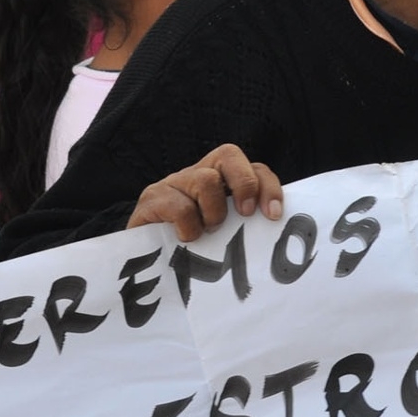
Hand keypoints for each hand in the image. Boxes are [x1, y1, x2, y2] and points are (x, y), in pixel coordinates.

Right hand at [126, 144, 284, 240]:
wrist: (143, 262)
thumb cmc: (192, 250)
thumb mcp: (224, 237)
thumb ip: (245, 228)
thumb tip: (274, 233)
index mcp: (222, 182)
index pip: (254, 169)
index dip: (269, 187)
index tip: (274, 215)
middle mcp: (198, 175)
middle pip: (229, 154)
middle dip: (245, 183)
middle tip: (246, 214)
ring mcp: (173, 184)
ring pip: (205, 180)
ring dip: (214, 212)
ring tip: (208, 232)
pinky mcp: (151, 200)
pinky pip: (179, 206)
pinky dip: (189, 226)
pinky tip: (186, 238)